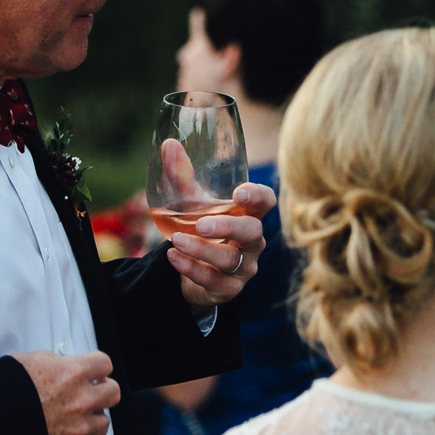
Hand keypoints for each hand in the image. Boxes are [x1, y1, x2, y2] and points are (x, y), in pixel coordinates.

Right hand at [14, 349, 118, 434]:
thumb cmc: (2, 393)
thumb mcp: (27, 362)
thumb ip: (52, 362)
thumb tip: (59, 365)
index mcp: (72, 374)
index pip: (104, 364)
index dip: (97, 367)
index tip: (92, 371)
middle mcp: (80, 401)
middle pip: (113, 393)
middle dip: (103, 391)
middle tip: (90, 392)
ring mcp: (77, 428)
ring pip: (104, 423)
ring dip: (92, 419)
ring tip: (75, 417)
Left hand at [169, 182, 273, 315]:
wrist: (192, 274)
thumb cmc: (200, 231)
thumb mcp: (191, 205)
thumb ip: (181, 177)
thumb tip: (169, 145)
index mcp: (248, 216)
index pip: (266, 202)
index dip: (258, 197)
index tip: (240, 193)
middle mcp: (251, 242)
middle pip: (253, 232)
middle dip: (229, 227)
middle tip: (201, 224)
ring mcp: (243, 268)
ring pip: (230, 259)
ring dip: (202, 249)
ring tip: (176, 240)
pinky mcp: (228, 289)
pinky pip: (213, 280)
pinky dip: (190, 268)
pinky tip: (173, 257)